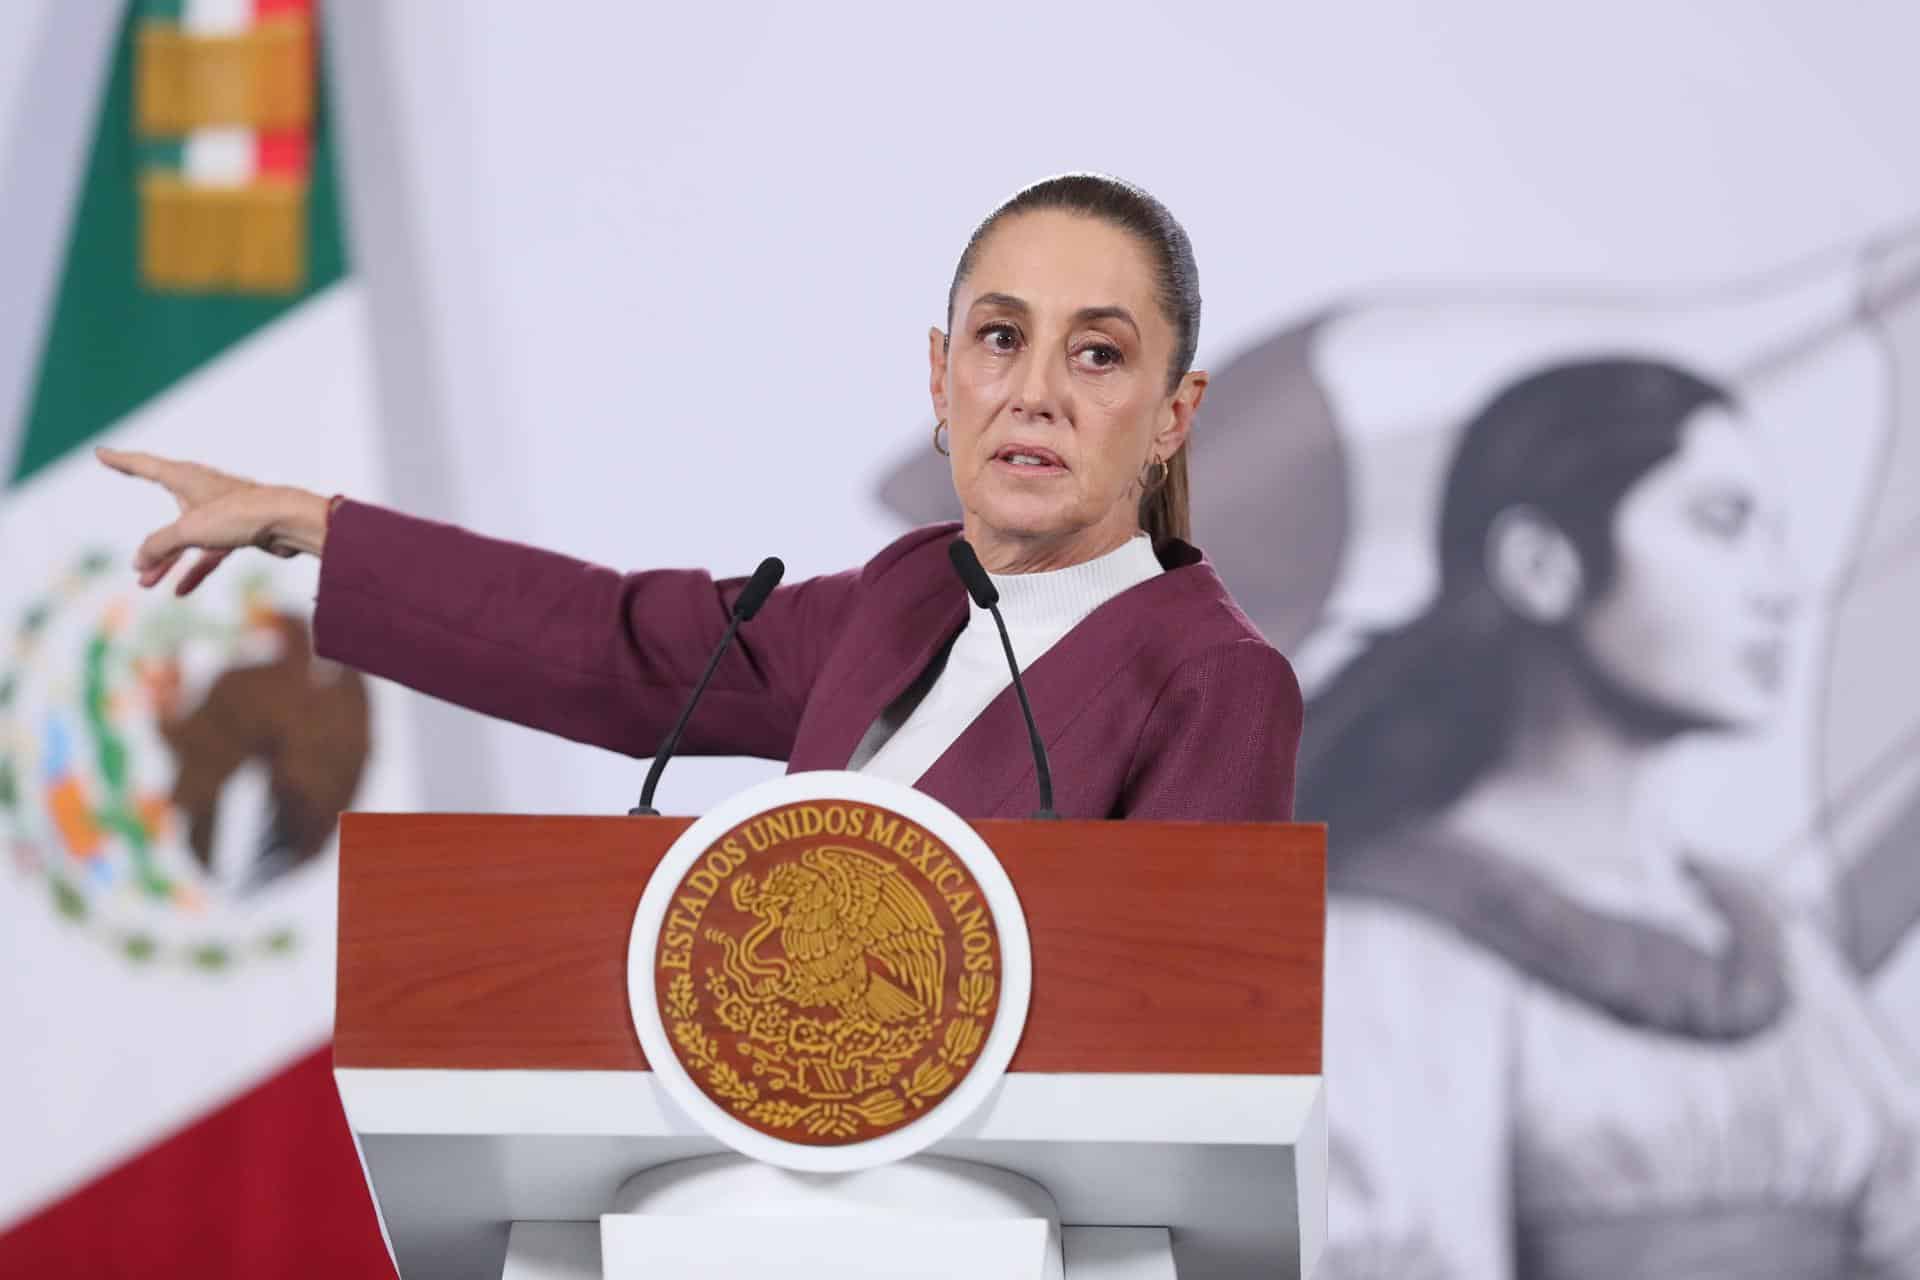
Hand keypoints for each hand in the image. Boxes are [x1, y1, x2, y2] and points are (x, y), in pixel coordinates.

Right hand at [95, 447, 330, 595]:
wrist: (290, 522)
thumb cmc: (240, 514)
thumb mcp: (188, 530)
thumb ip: (159, 545)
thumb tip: (138, 563)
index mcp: (186, 477)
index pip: (144, 465)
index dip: (121, 461)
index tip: (101, 453)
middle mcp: (202, 492)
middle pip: (166, 517)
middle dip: (150, 543)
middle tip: (132, 562)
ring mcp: (221, 513)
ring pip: (186, 540)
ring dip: (167, 562)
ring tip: (146, 584)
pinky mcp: (239, 532)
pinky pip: (209, 553)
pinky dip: (194, 570)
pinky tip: (181, 591)